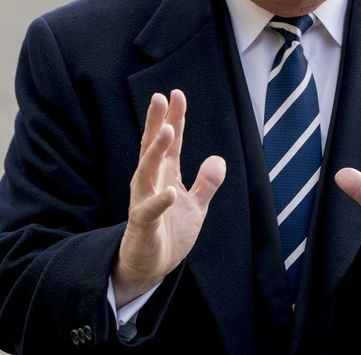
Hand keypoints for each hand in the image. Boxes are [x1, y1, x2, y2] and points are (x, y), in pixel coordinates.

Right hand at [112, 89, 225, 306]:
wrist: (152, 266)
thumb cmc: (170, 232)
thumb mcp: (196, 205)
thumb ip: (207, 182)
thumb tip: (218, 159)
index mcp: (164, 175)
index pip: (170, 142)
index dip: (174, 118)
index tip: (176, 94)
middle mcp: (150, 183)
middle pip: (153, 147)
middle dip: (157, 123)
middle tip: (160, 97)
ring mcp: (144, 201)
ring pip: (147, 172)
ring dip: (156, 152)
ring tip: (168, 132)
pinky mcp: (143, 224)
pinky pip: (149, 210)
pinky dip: (159, 201)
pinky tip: (171, 191)